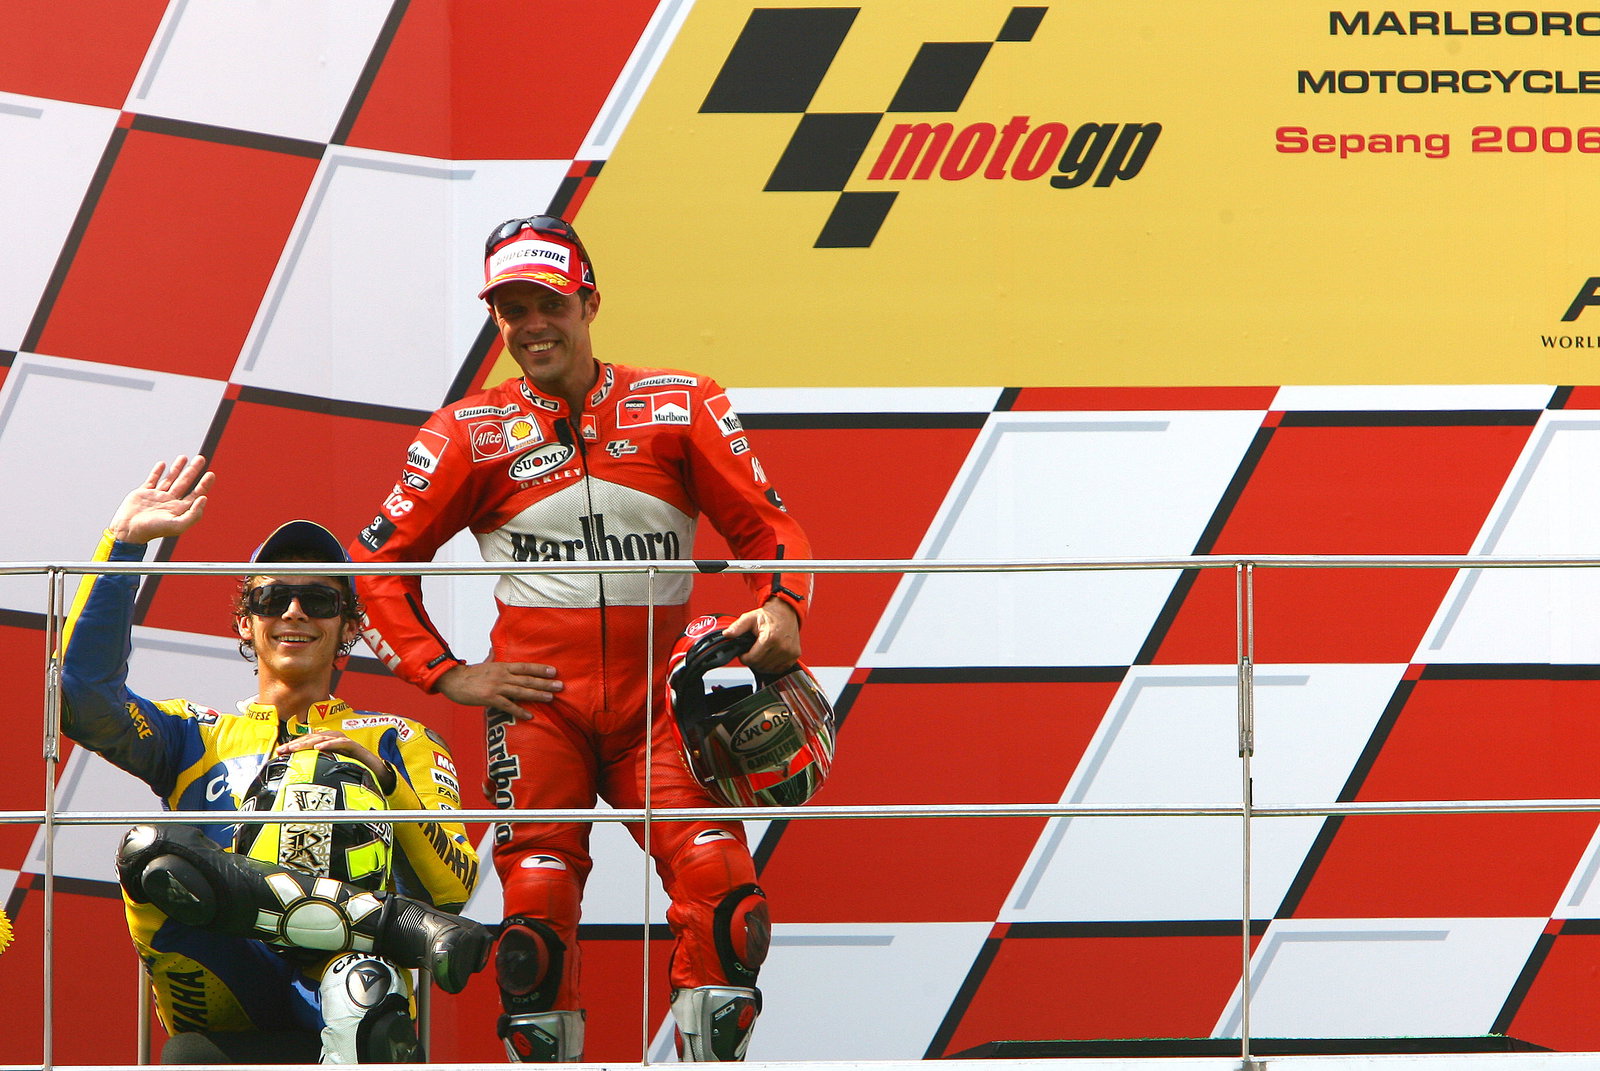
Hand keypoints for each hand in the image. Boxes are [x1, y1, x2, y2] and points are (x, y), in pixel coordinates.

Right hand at [111, 456, 214, 544]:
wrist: (128, 530)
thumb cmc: (153, 530)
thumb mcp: (177, 526)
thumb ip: (193, 514)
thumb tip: (204, 498)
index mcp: (178, 509)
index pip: (196, 494)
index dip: (204, 484)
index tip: (211, 474)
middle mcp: (169, 501)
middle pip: (184, 482)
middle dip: (193, 470)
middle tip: (201, 458)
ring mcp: (156, 496)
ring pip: (170, 479)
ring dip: (177, 468)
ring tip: (184, 457)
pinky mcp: (143, 493)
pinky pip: (152, 479)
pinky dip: (157, 472)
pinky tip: (162, 464)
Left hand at [276, 729, 394, 793]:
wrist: (380, 778)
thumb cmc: (357, 775)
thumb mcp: (333, 774)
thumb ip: (320, 772)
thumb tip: (298, 781)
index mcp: (331, 746)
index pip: (310, 741)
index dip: (294, 745)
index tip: (279, 753)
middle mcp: (338, 742)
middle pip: (315, 737)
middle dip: (297, 743)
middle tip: (283, 750)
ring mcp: (348, 744)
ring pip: (326, 737)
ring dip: (309, 742)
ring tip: (296, 748)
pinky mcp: (358, 749)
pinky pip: (343, 743)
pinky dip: (331, 744)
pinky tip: (319, 748)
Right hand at [437, 660, 562, 720]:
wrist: (452, 680)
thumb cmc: (468, 674)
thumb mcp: (484, 663)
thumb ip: (492, 657)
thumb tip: (494, 648)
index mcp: (502, 666)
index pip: (525, 667)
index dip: (540, 669)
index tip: (554, 671)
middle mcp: (502, 675)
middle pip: (527, 679)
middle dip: (545, 682)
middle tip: (560, 686)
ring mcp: (496, 687)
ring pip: (521, 691)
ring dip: (537, 694)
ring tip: (551, 698)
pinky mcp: (489, 698)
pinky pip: (507, 705)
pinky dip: (519, 710)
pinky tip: (529, 715)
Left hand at [723, 598, 801, 673]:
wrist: (786, 612)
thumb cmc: (768, 616)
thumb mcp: (749, 618)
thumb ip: (737, 627)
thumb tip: (726, 634)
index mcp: (770, 638)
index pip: (752, 659)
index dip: (744, 658)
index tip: (744, 653)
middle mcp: (782, 647)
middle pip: (760, 665)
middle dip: (752, 660)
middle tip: (752, 651)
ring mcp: (790, 653)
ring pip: (769, 669)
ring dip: (762, 664)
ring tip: (760, 652)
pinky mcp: (794, 656)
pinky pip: (779, 669)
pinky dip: (772, 665)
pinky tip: (769, 656)